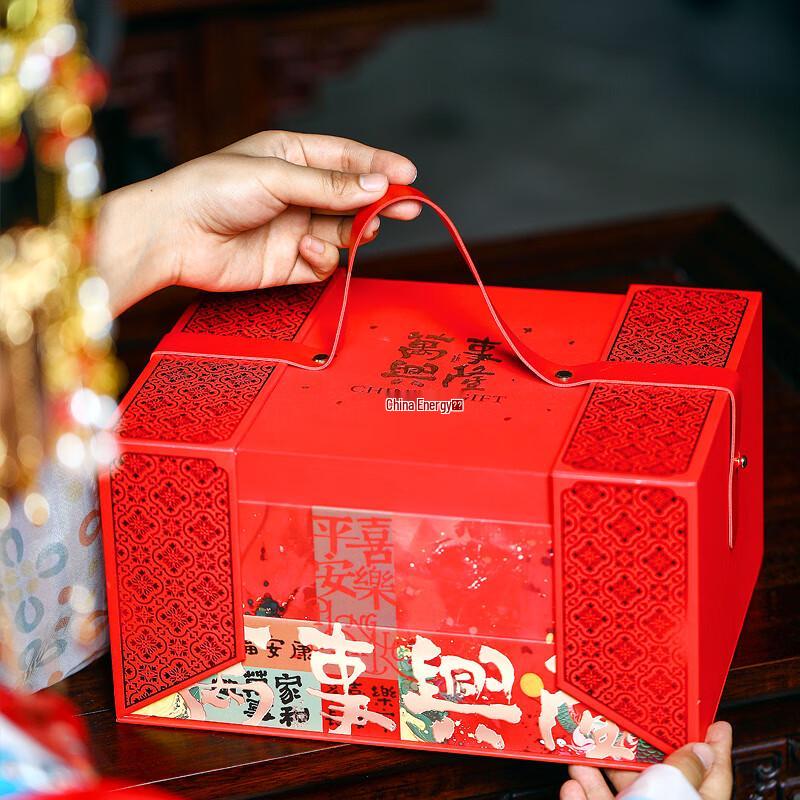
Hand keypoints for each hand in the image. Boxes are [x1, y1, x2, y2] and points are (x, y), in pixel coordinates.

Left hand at [96, 131, 419, 315]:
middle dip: (379, 203)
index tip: (409, 175)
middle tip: (407, 208)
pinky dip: (323, 257)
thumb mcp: (276, 177)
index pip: (347, 159)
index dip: (380, 165)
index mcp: (291, 157)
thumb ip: (330, 185)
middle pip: (352, 198)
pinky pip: (322, 263)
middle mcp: (296, 193)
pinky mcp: (287, 264)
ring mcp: (293, 229)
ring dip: (353, 232)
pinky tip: (306, 248)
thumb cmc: (212, 190)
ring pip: (342, 232)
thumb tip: (377, 185)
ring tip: (358, 231)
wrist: (173, 236)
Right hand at [560, 721, 732, 799]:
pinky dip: (581, 797)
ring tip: (584, 756)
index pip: (714, 777)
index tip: (716, 726)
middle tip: (623, 728)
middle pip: (658, 781)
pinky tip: (572, 786)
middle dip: (635, 755)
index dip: (715, 750)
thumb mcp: (671, 794)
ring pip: (620, 796)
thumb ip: (684, 771)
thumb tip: (700, 750)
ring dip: (598, 773)